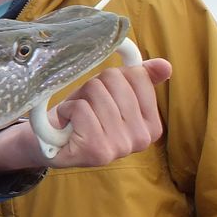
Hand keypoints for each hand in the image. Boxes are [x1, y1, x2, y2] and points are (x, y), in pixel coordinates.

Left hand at [0, 58, 171, 172]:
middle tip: (86, 108)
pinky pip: (81, 108)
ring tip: (76, 117)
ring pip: (96, 92)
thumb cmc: (84, 115)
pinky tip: (68, 125)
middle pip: (114, 80)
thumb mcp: (112, 93)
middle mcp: (142, 139)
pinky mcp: (97, 150)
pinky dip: (67, 110)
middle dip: (93, 88)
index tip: (104, 97)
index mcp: (153, 126)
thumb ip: (140, 79)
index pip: (137, 76)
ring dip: (78, 100)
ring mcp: (121, 147)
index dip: (112, 78)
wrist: (51, 143)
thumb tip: (165, 65)